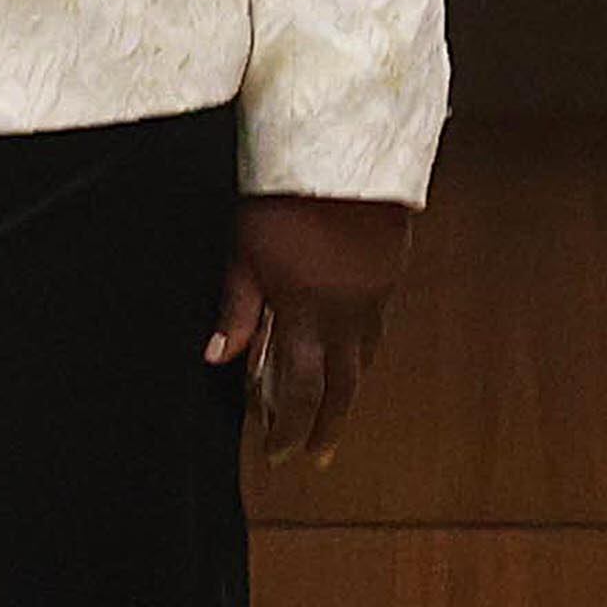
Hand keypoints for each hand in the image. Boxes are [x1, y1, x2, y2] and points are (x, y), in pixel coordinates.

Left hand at [208, 195, 409, 466]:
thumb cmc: (285, 193)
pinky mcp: (390, 274)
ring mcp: (373, 294)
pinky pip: (377, 330)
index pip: (299, 390)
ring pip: (363, 361)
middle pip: (340, 388)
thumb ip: (235, 308)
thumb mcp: (245, 249)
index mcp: (305, 310)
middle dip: (326, 428)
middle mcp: (345, 312)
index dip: (288, 428)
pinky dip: (363, 354)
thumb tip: (217, 358)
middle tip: (316, 456)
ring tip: (334, 417)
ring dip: (347, 394)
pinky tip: (354, 360)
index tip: (277, 454)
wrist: (343, 150)